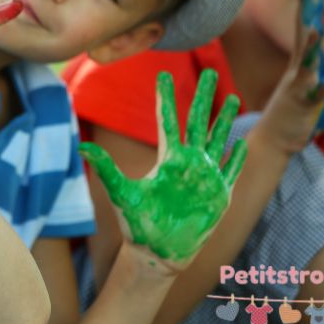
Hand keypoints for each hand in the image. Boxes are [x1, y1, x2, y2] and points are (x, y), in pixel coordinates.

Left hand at [80, 70, 246, 263]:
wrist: (157, 253)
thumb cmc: (137, 224)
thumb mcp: (121, 193)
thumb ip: (105, 168)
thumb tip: (81, 144)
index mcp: (167, 158)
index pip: (168, 120)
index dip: (166, 97)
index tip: (163, 73)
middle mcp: (188, 162)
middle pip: (199, 120)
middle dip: (204, 95)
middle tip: (208, 69)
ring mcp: (206, 176)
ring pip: (219, 139)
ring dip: (226, 119)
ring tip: (234, 97)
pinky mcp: (220, 195)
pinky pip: (232, 170)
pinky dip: (237, 156)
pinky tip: (242, 142)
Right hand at [257, 0, 323, 144]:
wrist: (276, 141)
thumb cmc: (303, 119)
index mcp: (306, 64)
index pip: (310, 28)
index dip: (313, 4)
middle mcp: (299, 70)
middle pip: (303, 33)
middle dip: (305, 8)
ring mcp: (299, 87)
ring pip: (304, 62)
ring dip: (309, 46)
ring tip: (315, 29)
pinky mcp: (302, 106)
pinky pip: (312, 96)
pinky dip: (319, 90)